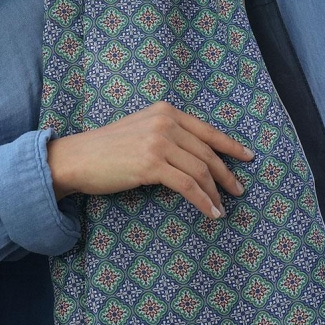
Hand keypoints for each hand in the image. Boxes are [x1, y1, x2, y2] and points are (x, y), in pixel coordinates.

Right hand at [45, 100, 254, 219]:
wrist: (77, 158)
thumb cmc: (106, 149)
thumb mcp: (141, 130)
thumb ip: (167, 134)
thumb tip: (195, 156)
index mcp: (165, 111)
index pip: (207, 130)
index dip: (230, 146)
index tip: (247, 157)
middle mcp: (165, 122)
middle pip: (207, 153)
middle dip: (226, 174)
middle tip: (238, 190)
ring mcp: (159, 142)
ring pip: (200, 171)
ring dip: (216, 193)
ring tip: (222, 207)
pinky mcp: (151, 165)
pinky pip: (188, 186)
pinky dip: (203, 201)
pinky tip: (210, 213)